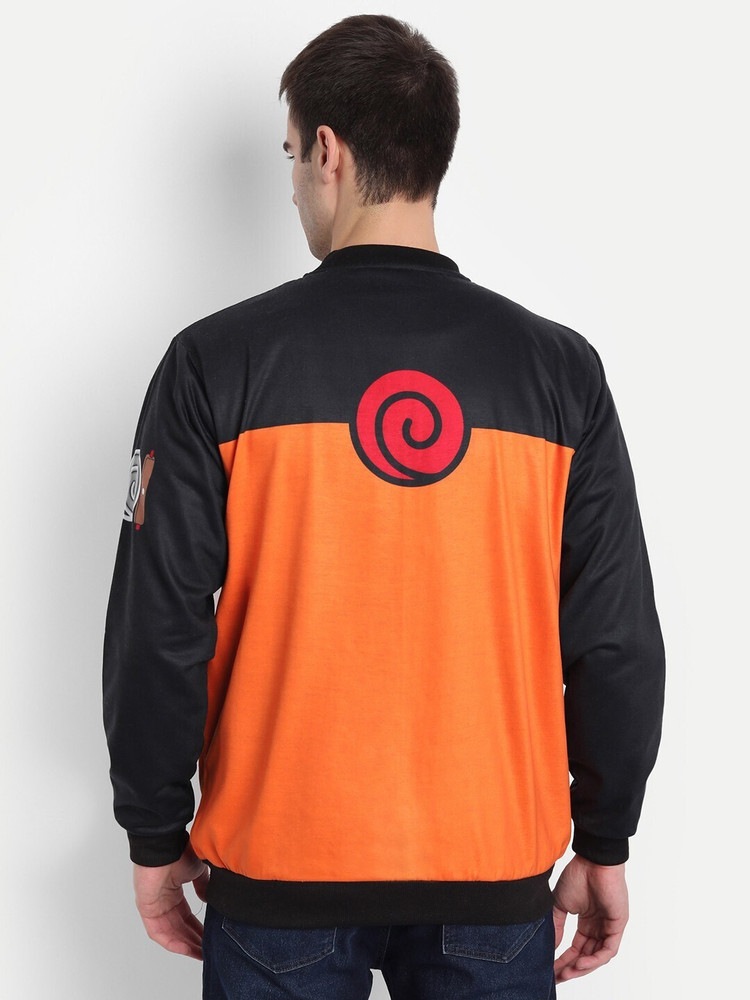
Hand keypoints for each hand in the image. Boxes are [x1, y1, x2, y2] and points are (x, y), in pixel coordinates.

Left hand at [133, 841, 208, 960]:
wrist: (166, 845)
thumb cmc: (180, 851)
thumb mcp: (197, 870)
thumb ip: (202, 886)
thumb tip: (207, 900)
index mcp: (173, 892)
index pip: (186, 917)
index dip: (198, 929)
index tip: (210, 938)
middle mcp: (163, 902)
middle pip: (179, 928)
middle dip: (194, 941)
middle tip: (207, 951)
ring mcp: (154, 906)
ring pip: (170, 933)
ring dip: (185, 945)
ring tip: (200, 954)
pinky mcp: (146, 909)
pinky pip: (158, 932)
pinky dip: (172, 942)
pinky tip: (186, 948)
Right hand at [551, 853, 628, 983]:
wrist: (592, 861)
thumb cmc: (578, 875)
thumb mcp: (560, 904)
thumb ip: (556, 926)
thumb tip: (550, 946)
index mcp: (587, 922)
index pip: (577, 948)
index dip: (565, 960)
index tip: (551, 970)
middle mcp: (599, 927)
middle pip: (587, 955)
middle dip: (572, 968)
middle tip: (557, 977)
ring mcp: (609, 927)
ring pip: (597, 956)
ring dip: (582, 967)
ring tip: (567, 973)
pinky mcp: (618, 925)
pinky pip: (608, 950)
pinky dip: (595, 959)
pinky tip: (581, 963)